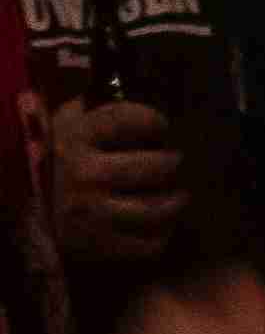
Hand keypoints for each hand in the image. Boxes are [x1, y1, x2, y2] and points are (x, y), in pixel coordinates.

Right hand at [48, 100, 186, 266]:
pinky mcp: (93, 246)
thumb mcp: (61, 126)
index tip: (160, 128)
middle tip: (174, 164)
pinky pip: (146, 245)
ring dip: (175, 201)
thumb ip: (92, 108)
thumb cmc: (51, 161)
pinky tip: (161, 227)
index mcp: (76, 137)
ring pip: (156, 207)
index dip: (153, 121)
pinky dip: (161, 236)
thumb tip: (129, 88)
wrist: (17, 212)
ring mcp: (90, 212)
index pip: (130, 119)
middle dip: (172, 164)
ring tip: (177, 196)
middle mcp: (84, 173)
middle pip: (156, 166)